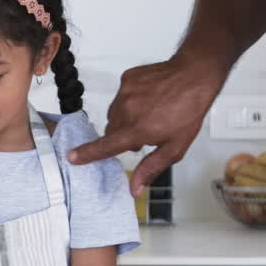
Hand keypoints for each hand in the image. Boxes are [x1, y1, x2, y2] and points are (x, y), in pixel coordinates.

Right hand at [67, 57, 223, 195]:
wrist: (194, 75)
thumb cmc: (188, 111)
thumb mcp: (175, 147)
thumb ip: (151, 168)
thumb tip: (133, 189)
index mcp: (137, 130)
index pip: (105, 146)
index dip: (87, 154)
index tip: (72, 157)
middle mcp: (127, 111)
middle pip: (112, 131)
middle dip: (124, 135)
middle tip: (147, 132)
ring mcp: (125, 92)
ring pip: (115, 113)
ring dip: (127, 118)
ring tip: (151, 112)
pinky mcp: (127, 78)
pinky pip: (121, 96)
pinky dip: (131, 100)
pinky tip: (150, 98)